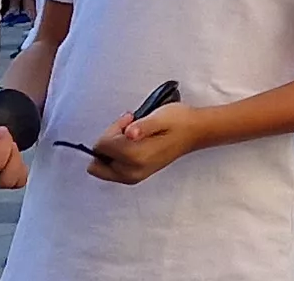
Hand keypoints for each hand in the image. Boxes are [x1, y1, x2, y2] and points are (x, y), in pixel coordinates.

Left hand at [86, 102, 205, 184]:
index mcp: (137, 157)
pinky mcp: (134, 177)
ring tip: (132, 134)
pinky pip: (110, 170)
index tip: (129, 120)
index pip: (102, 146)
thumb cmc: (179, 121)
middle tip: (128, 129)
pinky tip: (133, 143)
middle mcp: (132, 172)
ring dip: (111, 149)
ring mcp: (133, 177)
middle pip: (97, 161)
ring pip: (102, 167)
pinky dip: (116, 155)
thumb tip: (129, 133)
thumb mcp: (161, 116)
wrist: (196, 132)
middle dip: (107, 143)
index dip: (113, 129)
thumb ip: (143, 126)